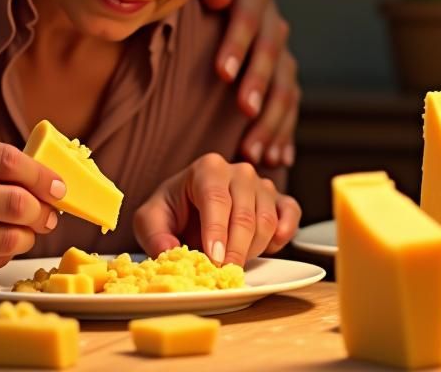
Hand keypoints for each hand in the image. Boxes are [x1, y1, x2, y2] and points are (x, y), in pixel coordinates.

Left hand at [132, 153, 300, 267]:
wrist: (191, 207)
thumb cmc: (173, 211)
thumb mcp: (150, 220)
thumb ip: (155, 235)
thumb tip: (169, 253)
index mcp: (207, 168)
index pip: (216, 199)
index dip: (216, 231)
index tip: (214, 259)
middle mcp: (238, 171)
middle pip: (244, 214)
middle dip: (234, 249)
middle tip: (224, 273)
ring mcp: (261, 184)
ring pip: (266, 221)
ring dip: (252, 249)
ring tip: (233, 260)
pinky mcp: (279, 199)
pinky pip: (291, 215)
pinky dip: (283, 234)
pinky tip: (269, 248)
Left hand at [200, 0, 300, 167]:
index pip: (248, 18)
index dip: (237, 45)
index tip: (222, 72)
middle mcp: (273, 20)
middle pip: (271, 55)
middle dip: (259, 84)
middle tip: (245, 110)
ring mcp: (281, 51)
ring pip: (285, 87)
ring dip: (273, 120)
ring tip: (255, 150)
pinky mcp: (282, 77)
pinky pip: (289, 108)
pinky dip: (283, 134)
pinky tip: (278, 159)